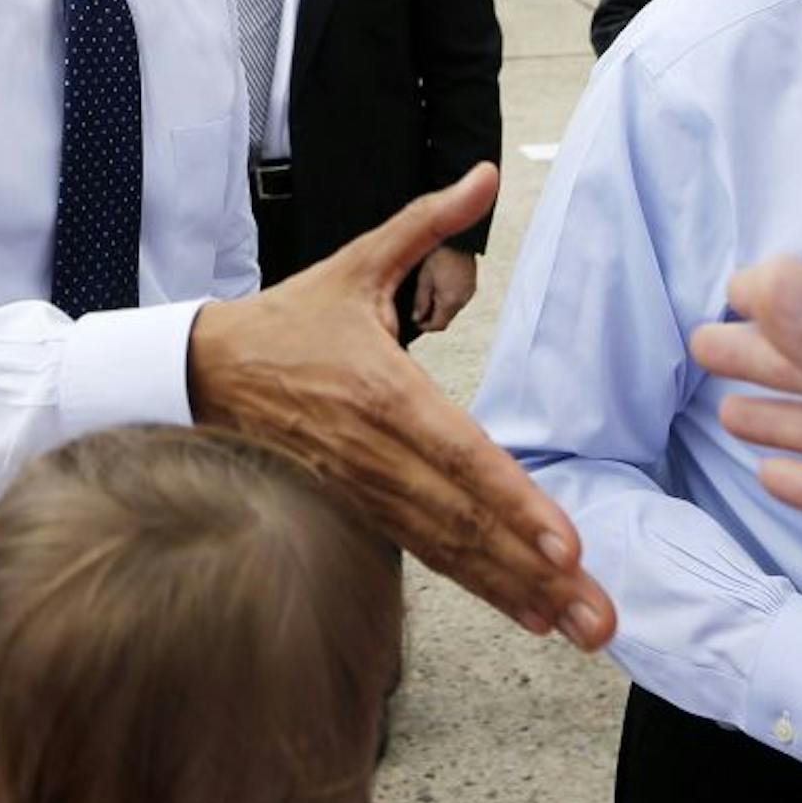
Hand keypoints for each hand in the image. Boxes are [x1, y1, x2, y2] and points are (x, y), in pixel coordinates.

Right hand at [189, 164, 612, 648]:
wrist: (202, 373)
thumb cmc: (290, 318)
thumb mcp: (358, 262)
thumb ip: (428, 222)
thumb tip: (485, 173)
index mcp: (385, 393)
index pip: (462, 455)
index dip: (515, 502)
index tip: (567, 543)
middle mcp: (378, 454)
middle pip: (468, 523)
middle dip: (537, 573)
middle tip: (599, 618)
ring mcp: (366, 491)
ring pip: (452, 550)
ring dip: (518, 593)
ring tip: (580, 629)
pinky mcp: (358, 510)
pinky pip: (427, 553)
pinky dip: (479, 586)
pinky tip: (526, 610)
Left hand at [411, 244, 478, 332]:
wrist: (459, 239)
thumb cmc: (440, 254)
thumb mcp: (424, 279)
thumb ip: (420, 302)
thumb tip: (417, 318)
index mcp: (450, 301)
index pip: (438, 326)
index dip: (425, 327)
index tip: (416, 321)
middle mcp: (463, 300)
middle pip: (446, 320)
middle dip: (432, 317)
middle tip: (419, 308)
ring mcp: (469, 293)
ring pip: (453, 310)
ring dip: (441, 308)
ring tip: (429, 293)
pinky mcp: (472, 286)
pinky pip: (459, 299)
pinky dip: (449, 299)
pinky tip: (441, 285)